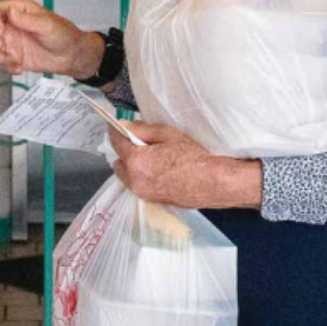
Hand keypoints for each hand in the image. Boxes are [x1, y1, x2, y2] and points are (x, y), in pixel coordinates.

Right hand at [0, 0, 103, 78]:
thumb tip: (11, 13)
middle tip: (2, 46)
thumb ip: (28, 20)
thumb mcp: (47, 25)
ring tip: (13, 60)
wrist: (70, 56)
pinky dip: (5, 66)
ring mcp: (10, 40)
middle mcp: (10, 24)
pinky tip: (18, 68)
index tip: (0, 31)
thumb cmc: (63, 34)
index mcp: (18, 10)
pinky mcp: (12, 55)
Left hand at [109, 121, 262, 209]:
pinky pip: (139, 185)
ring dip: (131, 165)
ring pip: (128, 176)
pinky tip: (157, 169)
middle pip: (119, 162)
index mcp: (136, 162)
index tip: (114, 124)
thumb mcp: (168, 134)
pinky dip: (141, 176)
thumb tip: (128, 127)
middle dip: (124, 150)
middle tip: (137, 140)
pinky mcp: (153, 201)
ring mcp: (143, 194)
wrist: (212, 183)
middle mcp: (134, 181)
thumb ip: (143, 129)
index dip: (115, 131)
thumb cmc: (193, 157)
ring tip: (149, 155)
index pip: (117, 142)